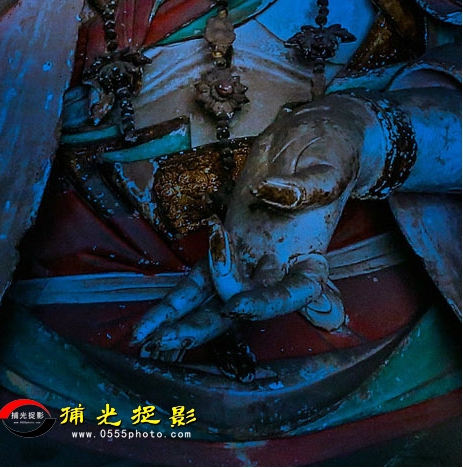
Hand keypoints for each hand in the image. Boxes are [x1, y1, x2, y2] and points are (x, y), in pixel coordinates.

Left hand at [132, 94, 372, 357]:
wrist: (312, 136)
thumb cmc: (332, 151)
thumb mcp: (330, 165)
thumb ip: (307, 186)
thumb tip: (269, 193)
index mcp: (310, 254)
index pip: (295, 291)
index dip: (268, 304)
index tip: (238, 305)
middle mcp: (279, 264)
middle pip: (243, 304)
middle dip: (206, 325)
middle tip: (170, 339)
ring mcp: (250, 254)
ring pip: (214, 296)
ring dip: (182, 320)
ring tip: (146, 340)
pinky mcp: (227, 238)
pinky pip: (200, 275)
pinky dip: (178, 297)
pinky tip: (152, 321)